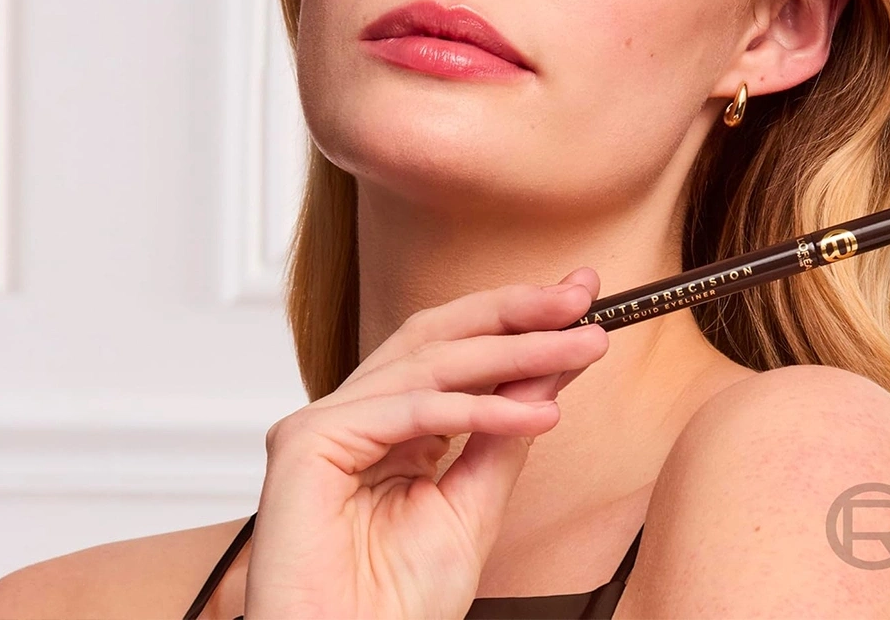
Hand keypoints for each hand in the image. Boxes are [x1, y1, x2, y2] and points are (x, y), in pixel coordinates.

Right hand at [243, 267, 607, 619]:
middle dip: (516, 313)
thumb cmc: (396, 604)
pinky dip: (479, 408)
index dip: (516, 320)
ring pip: (431, 362)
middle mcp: (354, 411)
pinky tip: (535, 412)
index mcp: (385, 421)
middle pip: (438, 335)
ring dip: (516, 351)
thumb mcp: (474, 502)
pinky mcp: (308, 441)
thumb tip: (548, 372)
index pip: (454, 349)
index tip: (579, 305)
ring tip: (579, 348)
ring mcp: (326, 421)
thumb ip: (503, 433)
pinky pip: (409, 409)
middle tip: (581, 300)